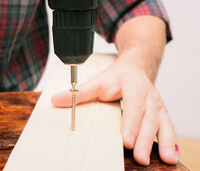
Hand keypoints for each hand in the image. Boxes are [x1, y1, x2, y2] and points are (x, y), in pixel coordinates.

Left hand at [51, 58, 178, 165]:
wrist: (136, 68)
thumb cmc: (117, 77)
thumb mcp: (98, 81)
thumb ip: (79, 93)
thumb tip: (56, 100)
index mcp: (134, 86)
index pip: (134, 104)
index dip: (131, 122)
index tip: (126, 139)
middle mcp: (150, 96)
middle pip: (149, 118)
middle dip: (146, 139)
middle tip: (139, 156)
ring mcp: (158, 105)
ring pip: (163, 123)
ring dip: (165, 142)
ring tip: (167, 159)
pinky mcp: (162, 114)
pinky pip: (169, 128)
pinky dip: (171, 141)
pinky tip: (172, 155)